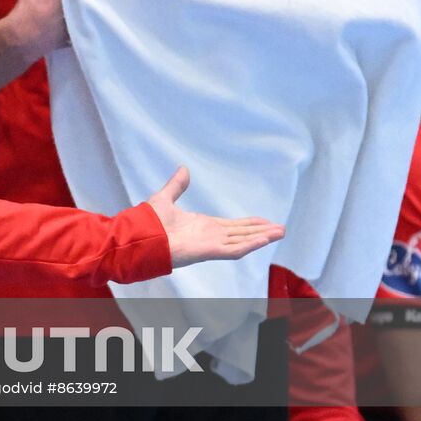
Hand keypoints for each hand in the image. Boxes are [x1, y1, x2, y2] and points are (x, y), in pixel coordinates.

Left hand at [147, 167, 284, 266]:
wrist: (139, 236)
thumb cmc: (148, 222)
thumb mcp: (165, 198)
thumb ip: (176, 185)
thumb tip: (183, 169)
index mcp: (203, 225)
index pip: (232, 226)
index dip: (249, 224)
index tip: (264, 220)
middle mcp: (210, 236)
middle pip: (242, 233)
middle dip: (261, 231)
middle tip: (281, 228)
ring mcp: (211, 244)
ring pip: (242, 241)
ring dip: (261, 237)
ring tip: (280, 232)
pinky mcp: (209, 251)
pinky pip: (234, 250)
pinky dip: (250, 245)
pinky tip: (264, 239)